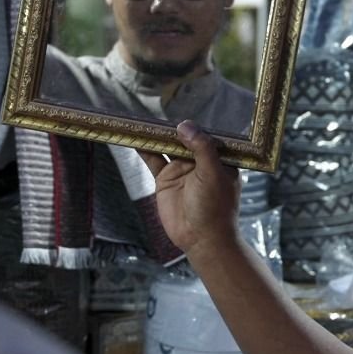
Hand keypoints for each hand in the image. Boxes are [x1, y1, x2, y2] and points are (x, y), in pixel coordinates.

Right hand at [138, 121, 240, 259]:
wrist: (201, 239)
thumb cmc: (215, 208)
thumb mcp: (212, 174)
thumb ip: (201, 148)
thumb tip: (184, 125)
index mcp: (217, 159)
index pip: (204, 136)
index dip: (192, 126)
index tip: (179, 115)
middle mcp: (199, 162)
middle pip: (182, 139)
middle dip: (170, 129)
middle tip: (154, 114)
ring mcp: (181, 171)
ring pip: (166, 148)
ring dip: (155, 136)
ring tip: (141, 122)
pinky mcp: (165, 180)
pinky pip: (154, 160)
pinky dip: (144, 149)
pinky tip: (135, 138)